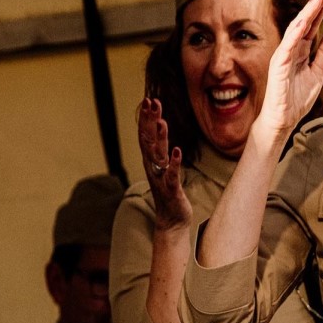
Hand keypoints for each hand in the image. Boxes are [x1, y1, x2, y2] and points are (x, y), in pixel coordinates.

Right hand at [139, 98, 191, 231]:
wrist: (172, 222)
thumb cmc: (169, 192)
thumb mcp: (164, 167)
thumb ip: (162, 150)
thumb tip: (160, 129)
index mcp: (151, 162)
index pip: (145, 135)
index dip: (145, 118)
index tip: (147, 100)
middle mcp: (153, 168)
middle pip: (148, 141)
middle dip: (149, 121)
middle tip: (151, 102)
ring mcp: (161, 179)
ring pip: (158, 156)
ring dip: (160, 138)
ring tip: (162, 122)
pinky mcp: (171, 191)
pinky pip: (172, 175)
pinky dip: (174, 164)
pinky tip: (177, 151)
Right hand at [255, 0, 322, 143]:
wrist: (283, 120)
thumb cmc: (296, 99)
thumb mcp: (318, 72)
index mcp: (300, 52)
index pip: (311, 27)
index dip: (320, 12)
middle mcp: (291, 51)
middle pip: (304, 24)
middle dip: (315, 7)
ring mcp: (283, 57)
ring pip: (295, 31)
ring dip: (306, 15)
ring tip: (318, 1)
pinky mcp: (278, 67)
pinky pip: (286, 47)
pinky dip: (294, 34)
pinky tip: (303, 22)